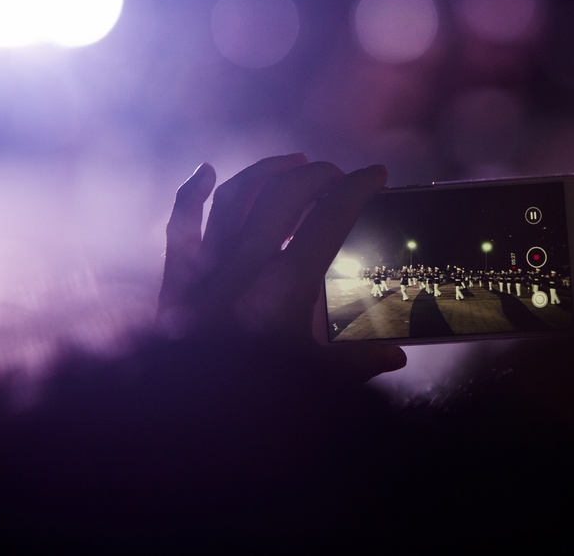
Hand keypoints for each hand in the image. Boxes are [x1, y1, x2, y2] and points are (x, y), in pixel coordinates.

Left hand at [157, 153, 405, 381]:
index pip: (330, 218)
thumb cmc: (251, 397)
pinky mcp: (175, 277)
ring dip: (267, 171)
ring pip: (236, 196)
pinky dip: (190, 192)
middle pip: (285, 194)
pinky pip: (180, 223)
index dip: (357, 189)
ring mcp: (207, 264)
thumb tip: (397, 356)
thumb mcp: (312, 382)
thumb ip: (357, 364)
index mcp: (286, 284)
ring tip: (293, 160)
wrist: (180, 413)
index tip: (377, 174)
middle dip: (317, 174)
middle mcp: (246, 262)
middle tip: (339, 175)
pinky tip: (203, 170)